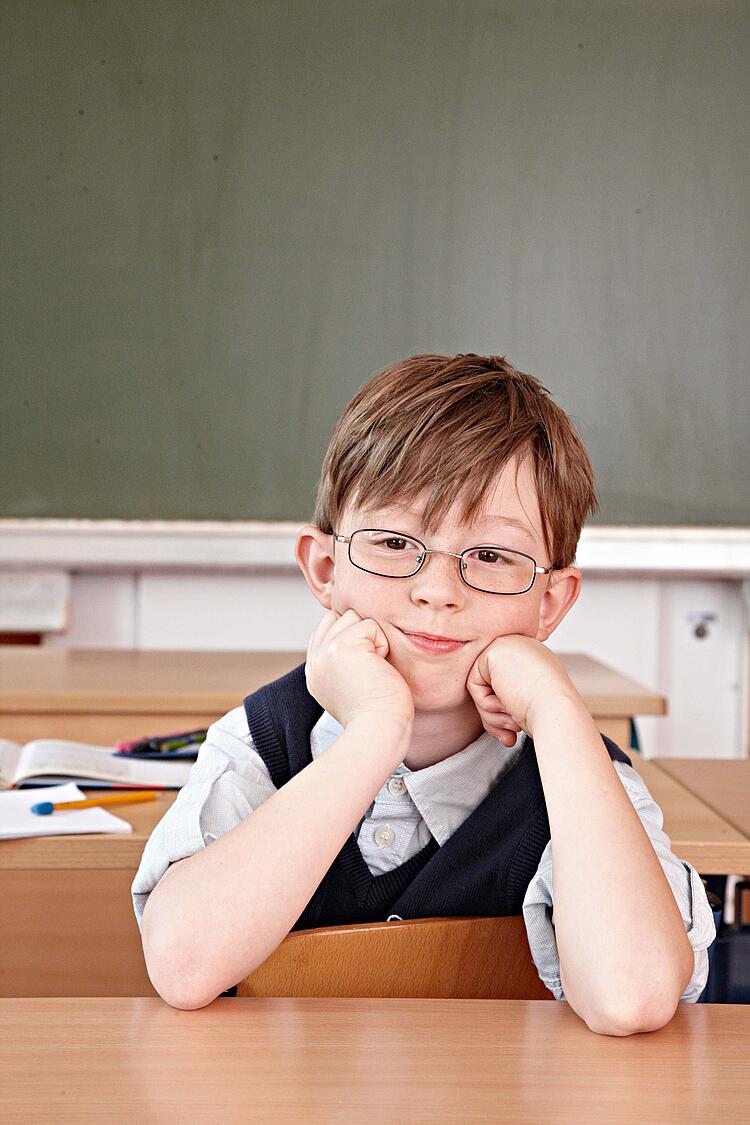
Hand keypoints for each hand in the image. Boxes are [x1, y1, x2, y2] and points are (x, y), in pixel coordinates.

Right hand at [305, 609, 414, 730]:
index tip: (364, 664)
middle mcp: (316, 660)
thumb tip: (354, 635)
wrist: (379, 732)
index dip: (349, 635)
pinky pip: (370, 625)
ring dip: (371, 638)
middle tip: (370, 667)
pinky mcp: (343, 647)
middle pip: (339, 617)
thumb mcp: (348, 686)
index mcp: (315, 670)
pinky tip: (379, 668)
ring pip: (353, 616)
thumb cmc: (377, 713)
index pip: (326, 629)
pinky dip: (382, 644)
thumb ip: (340, 661)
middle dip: (360, 633)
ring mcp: (326, 652)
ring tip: (374, 667)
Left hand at [466, 635, 579, 743]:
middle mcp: (524, 648)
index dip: (504, 713)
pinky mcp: (493, 650)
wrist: (558, 713)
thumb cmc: (550, 716)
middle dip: (496, 714)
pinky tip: (505, 706)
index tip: (514, 732)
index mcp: (537, 659)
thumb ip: (510, 697)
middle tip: (511, 730)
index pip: (505, 685)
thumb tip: (493, 703)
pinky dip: (485, 703)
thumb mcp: (528, 703)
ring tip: (510, 723)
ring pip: (481, 685)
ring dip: (491, 713)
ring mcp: (509, 646)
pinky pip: (473, 683)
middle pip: (492, 684)